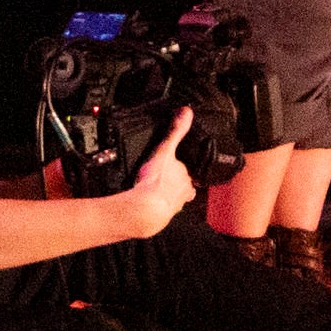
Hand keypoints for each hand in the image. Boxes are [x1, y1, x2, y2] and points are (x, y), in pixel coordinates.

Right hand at [129, 108, 199, 233]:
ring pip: (173, 200)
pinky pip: (160, 211)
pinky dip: (155, 208)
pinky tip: (146, 207)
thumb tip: (187, 112)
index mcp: (187, 178)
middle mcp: (184, 193)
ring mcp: (173, 207)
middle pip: (181, 186)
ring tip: (154, 193)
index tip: (168, 168)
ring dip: (166, 196)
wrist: (143, 210)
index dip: (177, 168)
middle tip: (159, 180)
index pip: (185, 171)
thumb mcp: (164, 151)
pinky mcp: (161, 218)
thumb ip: (176, 132)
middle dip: (173, 183)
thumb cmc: (154, 182)